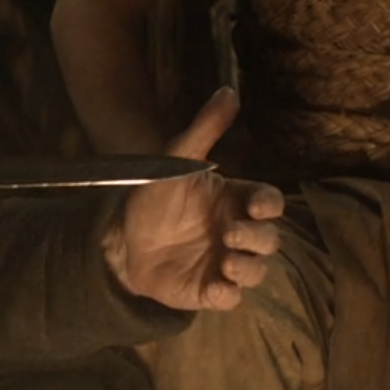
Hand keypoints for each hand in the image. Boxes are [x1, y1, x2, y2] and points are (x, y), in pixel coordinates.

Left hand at [106, 87, 285, 310]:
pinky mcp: (208, 290)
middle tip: (231, 234)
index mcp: (234, 201)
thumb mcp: (176, 159)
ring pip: (257, 271)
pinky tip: (215, 285)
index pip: (269, 202)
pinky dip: (229, 294)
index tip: (255, 205)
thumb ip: (204, 128)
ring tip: (226, 260)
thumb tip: (229, 91)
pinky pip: (232, 298)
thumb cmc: (152, 196)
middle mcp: (236, 233)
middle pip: (270, 239)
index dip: (269, 205)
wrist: (119, 237)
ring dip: (249, 268)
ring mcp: (224, 263)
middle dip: (258, 238)